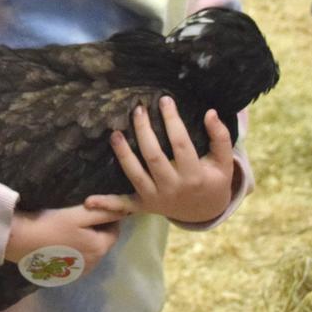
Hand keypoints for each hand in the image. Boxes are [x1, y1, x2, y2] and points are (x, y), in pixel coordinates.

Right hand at [4, 205, 125, 276]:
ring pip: (91, 251)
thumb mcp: (77, 214)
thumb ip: (102, 211)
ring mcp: (79, 271)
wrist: (19, 240)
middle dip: (97, 229)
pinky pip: (78, 259)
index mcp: (100, 247)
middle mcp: (94, 263)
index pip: (115, 230)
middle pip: (102, 242)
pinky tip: (61, 240)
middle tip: (80, 215)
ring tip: (69, 227)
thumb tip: (125, 209)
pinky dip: (75, 250)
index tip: (94, 207)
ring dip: (86, 240)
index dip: (108, 217)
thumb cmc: (49, 222)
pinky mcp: (65, 274)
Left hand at [87, 97, 233, 222]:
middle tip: (137, 109)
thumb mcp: (223, 163)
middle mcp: (173, 187)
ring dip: (122, 154)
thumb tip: (210, 112)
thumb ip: (220, 138)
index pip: (181, 143)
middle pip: (154, 156)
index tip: (164, 100)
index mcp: (194, 175)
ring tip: (115, 133)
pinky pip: (123, 206)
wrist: (205, 211)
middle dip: (144, 131)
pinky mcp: (143, 205)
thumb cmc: (212, 180)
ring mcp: (156, 198)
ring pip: (135, 174)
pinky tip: (88, 201)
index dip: (172, 121)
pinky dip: (107, 204)